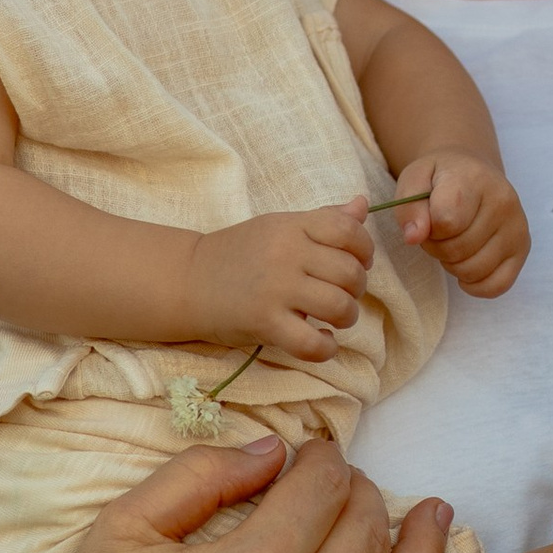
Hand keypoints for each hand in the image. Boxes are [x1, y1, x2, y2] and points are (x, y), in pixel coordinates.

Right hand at [49, 444, 482, 552]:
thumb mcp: (122, 530)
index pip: (322, 491)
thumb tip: (275, 450)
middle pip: (367, 536)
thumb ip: (200, 474)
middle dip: (366, 496)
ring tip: (436, 516)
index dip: (324, 460)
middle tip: (353, 485)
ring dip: (427, 551)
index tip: (316, 453)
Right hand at [184, 205, 372, 357]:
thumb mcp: (279, 227)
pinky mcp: (264, 322)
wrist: (187, 280)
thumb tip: (362, 204)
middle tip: (340, 295)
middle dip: (356, 289)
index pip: (349, 232)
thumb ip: (323, 219)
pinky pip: (312, 343)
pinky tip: (320, 339)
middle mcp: (286, 253)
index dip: (364, 251)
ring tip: (332, 319)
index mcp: (292, 226)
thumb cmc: (239, 253)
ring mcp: (275, 288)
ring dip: (346, 318)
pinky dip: (326, 348)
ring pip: (339, 307)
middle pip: (350, 273)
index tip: (357, 263)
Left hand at [386, 149, 528, 297]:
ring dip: (453, 265)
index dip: (428, 229)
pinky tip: (467, 265)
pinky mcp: (522, 249)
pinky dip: (475, 284)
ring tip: (453, 243)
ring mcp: (517, 228)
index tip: (428, 218)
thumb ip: (408, 206)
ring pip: (473, 271)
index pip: (446, 222)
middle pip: (458, 250)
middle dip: (437, 248)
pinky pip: (496, 286)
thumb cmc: (441, 179)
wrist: (474, 173)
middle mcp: (503, 202)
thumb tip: (414, 237)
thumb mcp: (414, 179)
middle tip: (438, 233)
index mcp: (475, 179)